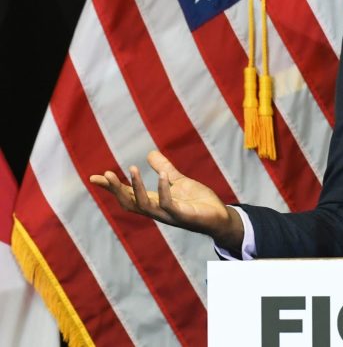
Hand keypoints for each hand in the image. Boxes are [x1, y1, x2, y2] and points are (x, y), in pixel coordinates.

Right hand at [89, 151, 243, 250]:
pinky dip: (164, 190)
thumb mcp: (179, 181)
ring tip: (132, 168)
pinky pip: (168, 204)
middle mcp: (157, 211)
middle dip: (116, 189)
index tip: (94, 177)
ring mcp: (169, 215)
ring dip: (136, 187)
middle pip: (129, 202)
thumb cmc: (198, 202)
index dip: (111, 188)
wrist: (220, 217)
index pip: (127, 195)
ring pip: (144, 205)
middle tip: (106, 174)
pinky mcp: (183, 216)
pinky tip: (162, 175)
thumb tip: (149, 153)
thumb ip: (164, 169)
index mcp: (154, 202)